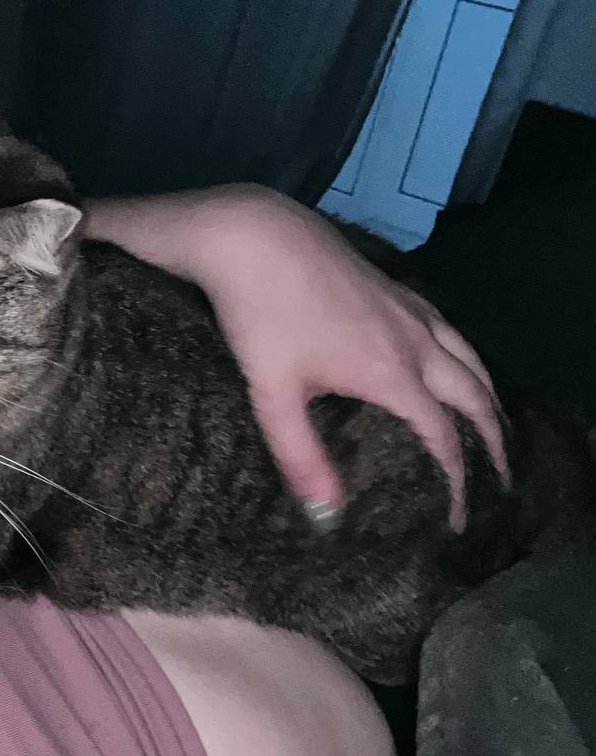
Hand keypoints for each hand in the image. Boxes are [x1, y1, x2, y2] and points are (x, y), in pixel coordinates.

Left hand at [192, 191, 506, 531]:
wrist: (255, 237)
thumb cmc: (260, 315)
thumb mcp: (273, 394)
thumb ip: (300, 456)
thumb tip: (324, 517)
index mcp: (392, 373)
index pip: (444, 438)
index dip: (456, 482)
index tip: (457, 518)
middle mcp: (415, 340)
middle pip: (475, 395)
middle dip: (493, 441)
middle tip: (501, 480)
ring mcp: (410, 310)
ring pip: (470, 357)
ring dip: (488, 396)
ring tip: (493, 426)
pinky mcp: (396, 289)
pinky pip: (451, 330)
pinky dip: (466, 358)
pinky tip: (453, 364)